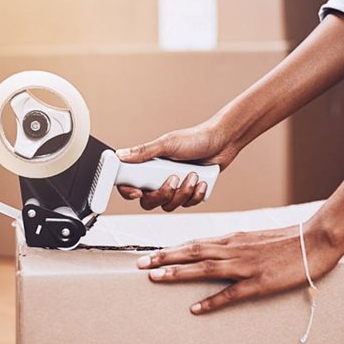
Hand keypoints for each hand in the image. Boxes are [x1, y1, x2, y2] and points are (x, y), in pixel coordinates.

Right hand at [115, 122, 238, 210]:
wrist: (223, 142)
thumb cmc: (196, 138)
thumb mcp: (168, 143)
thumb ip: (144, 152)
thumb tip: (121, 155)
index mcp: (149, 166)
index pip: (129, 184)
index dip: (129, 192)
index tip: (138, 192)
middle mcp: (158, 178)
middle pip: (148, 201)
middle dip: (163, 194)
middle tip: (174, 179)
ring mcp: (174, 187)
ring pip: (168, 205)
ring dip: (183, 192)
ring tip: (193, 175)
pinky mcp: (188, 193)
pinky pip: (186, 204)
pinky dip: (195, 194)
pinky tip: (201, 181)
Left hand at [135, 221, 342, 313]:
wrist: (316, 240)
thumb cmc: (286, 240)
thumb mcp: (254, 237)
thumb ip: (233, 243)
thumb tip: (212, 249)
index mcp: (233, 239)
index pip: (195, 243)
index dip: (170, 250)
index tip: (150, 255)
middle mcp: (234, 249)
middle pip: (192, 253)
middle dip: (164, 259)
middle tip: (139, 265)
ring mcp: (246, 266)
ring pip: (205, 268)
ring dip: (178, 273)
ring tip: (156, 278)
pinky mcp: (260, 282)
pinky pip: (231, 293)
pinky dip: (212, 301)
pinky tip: (195, 308)